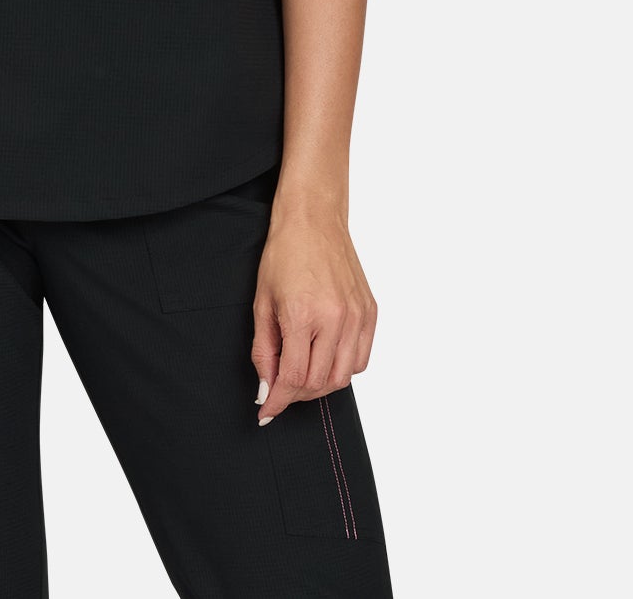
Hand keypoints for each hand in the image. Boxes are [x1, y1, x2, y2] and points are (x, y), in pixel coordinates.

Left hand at [250, 198, 377, 425]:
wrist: (314, 219)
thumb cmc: (283, 254)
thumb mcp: (262, 303)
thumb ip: (264, 351)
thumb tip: (266, 389)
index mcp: (302, 315)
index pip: (293, 378)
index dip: (277, 401)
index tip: (266, 412)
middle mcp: (335, 319)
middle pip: (319, 383)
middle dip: (296, 395)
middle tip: (280, 390)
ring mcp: (357, 316)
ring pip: (343, 377)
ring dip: (320, 386)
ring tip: (302, 375)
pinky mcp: (370, 312)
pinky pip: (361, 359)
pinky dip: (344, 369)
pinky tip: (326, 358)